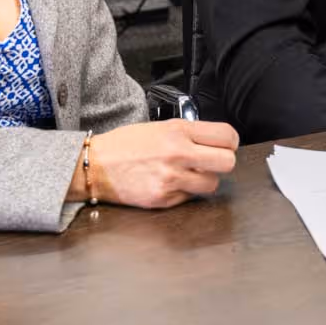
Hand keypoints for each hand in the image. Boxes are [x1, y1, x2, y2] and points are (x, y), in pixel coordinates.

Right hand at [81, 120, 240, 208]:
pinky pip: (190, 198)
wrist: (95, 165)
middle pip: (228, 162)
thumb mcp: (160, 126)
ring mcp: (171, 178)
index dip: (230, 142)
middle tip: (211, 162)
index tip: (224, 145)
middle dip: (223, 162)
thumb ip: (190, 133)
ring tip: (187, 173)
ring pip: (212, 184)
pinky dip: (184, 192)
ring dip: (204, 180)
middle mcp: (178, 153)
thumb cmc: (126, 144)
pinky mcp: (164, 198)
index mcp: (179, 131)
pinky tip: (169, 183)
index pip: (227, 136)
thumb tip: (217, 142)